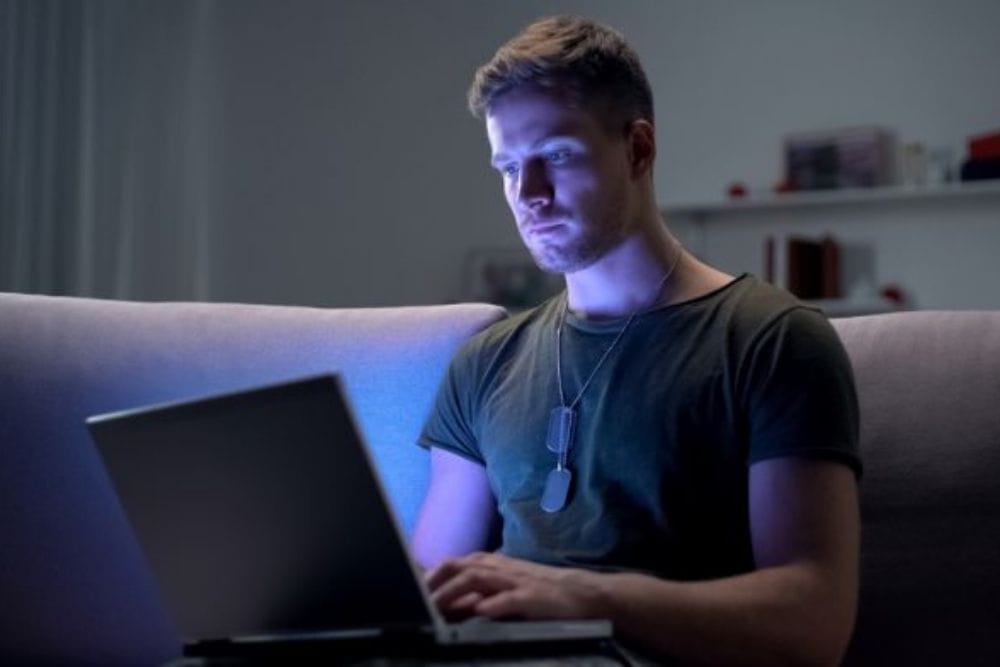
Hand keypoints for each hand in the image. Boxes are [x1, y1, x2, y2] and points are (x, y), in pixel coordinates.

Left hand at [425, 551, 604, 620]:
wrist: (582, 594)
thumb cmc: (541, 592)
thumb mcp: (506, 587)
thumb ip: (478, 593)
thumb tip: (447, 603)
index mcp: (492, 565)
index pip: (455, 563)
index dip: (431, 575)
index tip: (411, 590)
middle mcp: (501, 568)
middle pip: (461, 567)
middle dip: (436, 582)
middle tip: (416, 600)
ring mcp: (517, 581)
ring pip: (479, 578)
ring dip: (454, 592)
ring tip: (436, 607)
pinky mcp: (534, 598)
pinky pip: (510, 598)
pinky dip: (494, 603)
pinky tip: (480, 611)